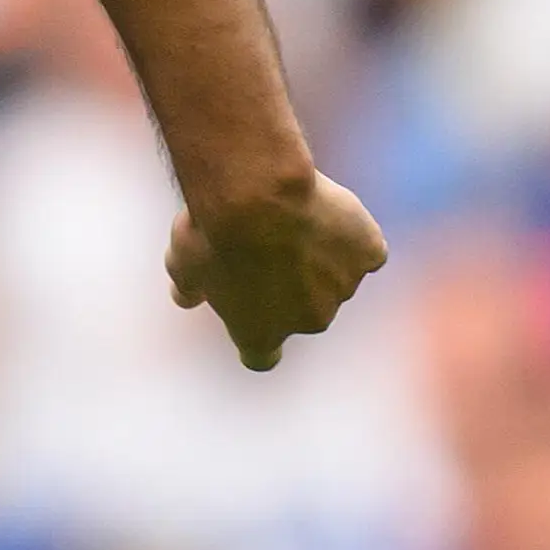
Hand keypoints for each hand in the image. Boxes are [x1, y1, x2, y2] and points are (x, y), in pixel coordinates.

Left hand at [165, 170, 387, 371]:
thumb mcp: (182, 261)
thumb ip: (188, 286)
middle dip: (290, 282)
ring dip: (319, 255)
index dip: (257, 334)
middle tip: (266, 240)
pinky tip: (330, 209)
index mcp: (260, 333)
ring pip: (334, 275)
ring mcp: (343, 288)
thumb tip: (184, 298)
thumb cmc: (212, 230)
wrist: (256, 194)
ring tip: (290, 214)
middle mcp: (309, 320)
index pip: (262, 355)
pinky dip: (353, 233)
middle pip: (304, 309)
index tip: (252, 313)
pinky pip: (364, 248)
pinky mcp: (368, 254)